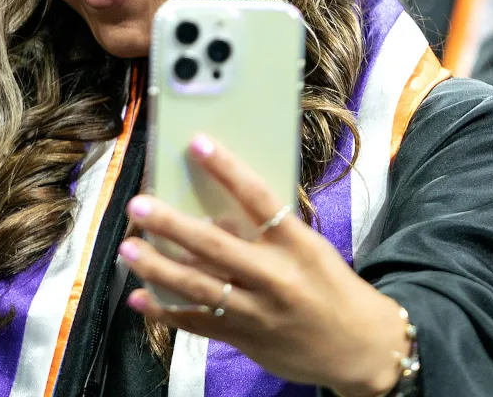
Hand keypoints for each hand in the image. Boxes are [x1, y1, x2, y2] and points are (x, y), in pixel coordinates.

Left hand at [119, 135, 408, 396]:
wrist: (364, 350)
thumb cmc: (333, 289)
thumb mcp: (310, 253)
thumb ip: (264, 235)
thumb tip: (211, 216)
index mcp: (299, 246)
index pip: (260, 199)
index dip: (228, 170)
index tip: (198, 143)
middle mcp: (276, 277)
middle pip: (216, 246)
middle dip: (172, 225)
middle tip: (139, 205)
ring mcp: (258, 311)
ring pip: (199, 286)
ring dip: (158, 267)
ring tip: (128, 248)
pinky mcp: (245, 338)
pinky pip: (198, 323)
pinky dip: (165, 312)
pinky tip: (138, 297)